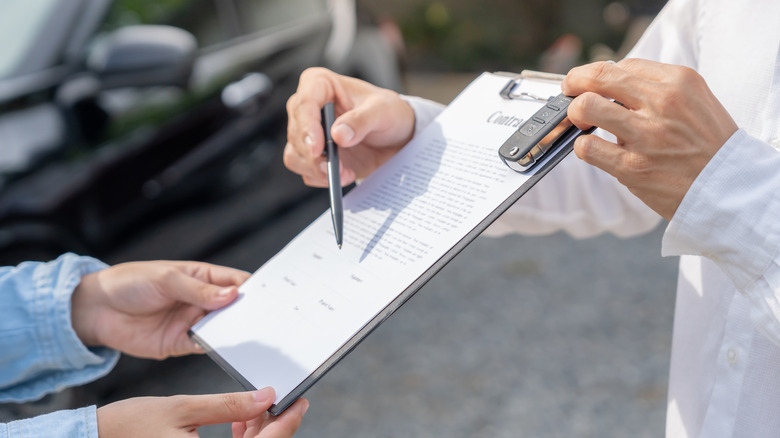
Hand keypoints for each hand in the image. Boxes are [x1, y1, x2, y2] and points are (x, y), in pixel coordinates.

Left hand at [71, 260, 248, 358]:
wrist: (95, 310)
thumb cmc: (130, 283)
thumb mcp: (166, 279)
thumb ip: (198, 290)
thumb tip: (232, 294)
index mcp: (202, 277)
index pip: (236, 281)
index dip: (254, 288)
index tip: (270, 297)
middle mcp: (202, 300)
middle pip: (235, 307)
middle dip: (249, 313)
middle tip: (265, 320)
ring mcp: (193, 322)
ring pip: (223, 328)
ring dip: (235, 332)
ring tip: (250, 336)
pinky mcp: (182, 344)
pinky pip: (205, 346)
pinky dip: (216, 348)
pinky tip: (225, 348)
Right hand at [97, 387, 307, 437]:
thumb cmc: (128, 428)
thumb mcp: (181, 408)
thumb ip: (227, 405)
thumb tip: (265, 396)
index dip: (287, 423)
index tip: (300, 402)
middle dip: (272, 426)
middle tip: (273, 397)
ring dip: (256, 433)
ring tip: (249, 406)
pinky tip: (236, 421)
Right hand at [284, 67, 415, 186]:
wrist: (396, 137)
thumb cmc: (389, 113)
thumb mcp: (383, 111)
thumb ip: (362, 120)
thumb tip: (338, 135)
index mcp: (320, 84)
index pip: (304, 103)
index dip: (307, 127)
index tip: (318, 149)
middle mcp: (309, 108)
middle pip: (297, 134)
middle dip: (314, 156)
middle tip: (334, 168)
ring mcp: (308, 133)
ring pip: (295, 155)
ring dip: (317, 170)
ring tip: (344, 173)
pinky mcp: (313, 155)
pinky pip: (306, 171)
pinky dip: (322, 178)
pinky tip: (344, 174)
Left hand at [562, 59, 738, 219]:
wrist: (730, 189)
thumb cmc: (710, 147)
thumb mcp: (695, 102)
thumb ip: (656, 90)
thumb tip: (611, 87)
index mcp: (679, 82)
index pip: (623, 65)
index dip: (599, 75)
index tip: (592, 84)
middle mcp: (662, 103)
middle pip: (597, 77)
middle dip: (574, 82)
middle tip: (570, 92)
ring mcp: (645, 135)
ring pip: (585, 107)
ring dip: (575, 114)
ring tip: (582, 123)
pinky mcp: (632, 167)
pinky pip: (587, 147)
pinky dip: (582, 147)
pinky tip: (593, 149)